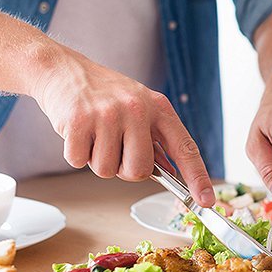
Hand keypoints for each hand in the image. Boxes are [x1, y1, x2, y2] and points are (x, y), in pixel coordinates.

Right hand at [32, 49, 214, 205]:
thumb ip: (156, 140)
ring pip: (107, 171)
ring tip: (95, 134)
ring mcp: (107, 114)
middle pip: (140, 171)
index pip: (185, 148)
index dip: (198, 177)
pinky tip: (79, 132)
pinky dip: (76, 154)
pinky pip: (79, 162)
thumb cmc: (106, 95)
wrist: (64, 71)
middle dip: (125, 169)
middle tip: (115, 147)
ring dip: (98, 160)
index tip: (206, 200)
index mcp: (159, 108)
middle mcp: (137, 109)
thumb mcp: (141, 107)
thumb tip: (173, 174)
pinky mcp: (78, 121)